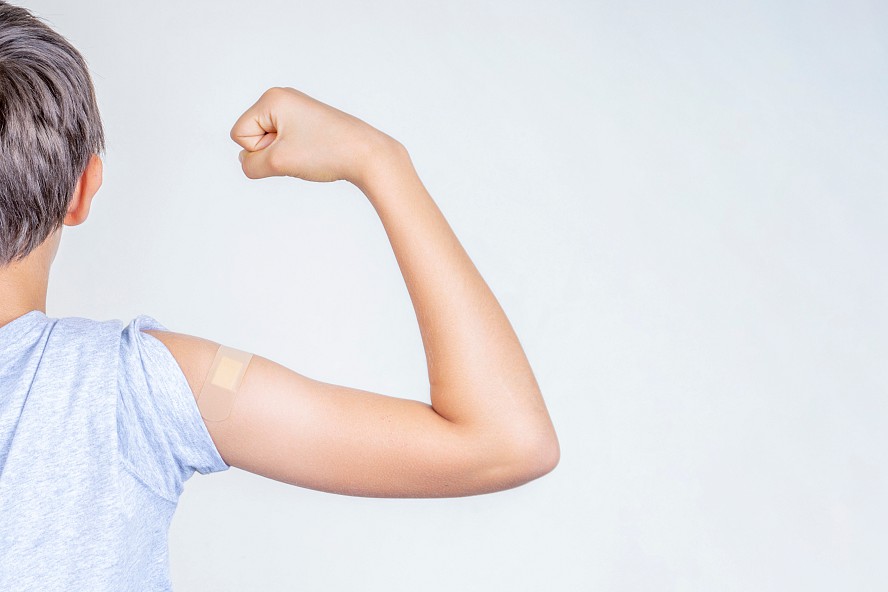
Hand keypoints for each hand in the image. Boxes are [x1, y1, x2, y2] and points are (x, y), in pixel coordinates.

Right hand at [230, 86, 398, 184]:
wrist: (367, 155)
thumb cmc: (327, 152)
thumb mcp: (278, 162)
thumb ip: (250, 165)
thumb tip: (246, 162)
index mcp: (272, 98)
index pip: (239, 134)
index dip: (258, 152)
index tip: (288, 150)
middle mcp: (282, 98)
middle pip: (253, 137)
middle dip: (271, 152)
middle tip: (302, 152)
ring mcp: (296, 109)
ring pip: (269, 143)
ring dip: (284, 156)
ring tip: (310, 153)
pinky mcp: (307, 122)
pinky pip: (285, 144)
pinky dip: (295, 155)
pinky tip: (315, 153)